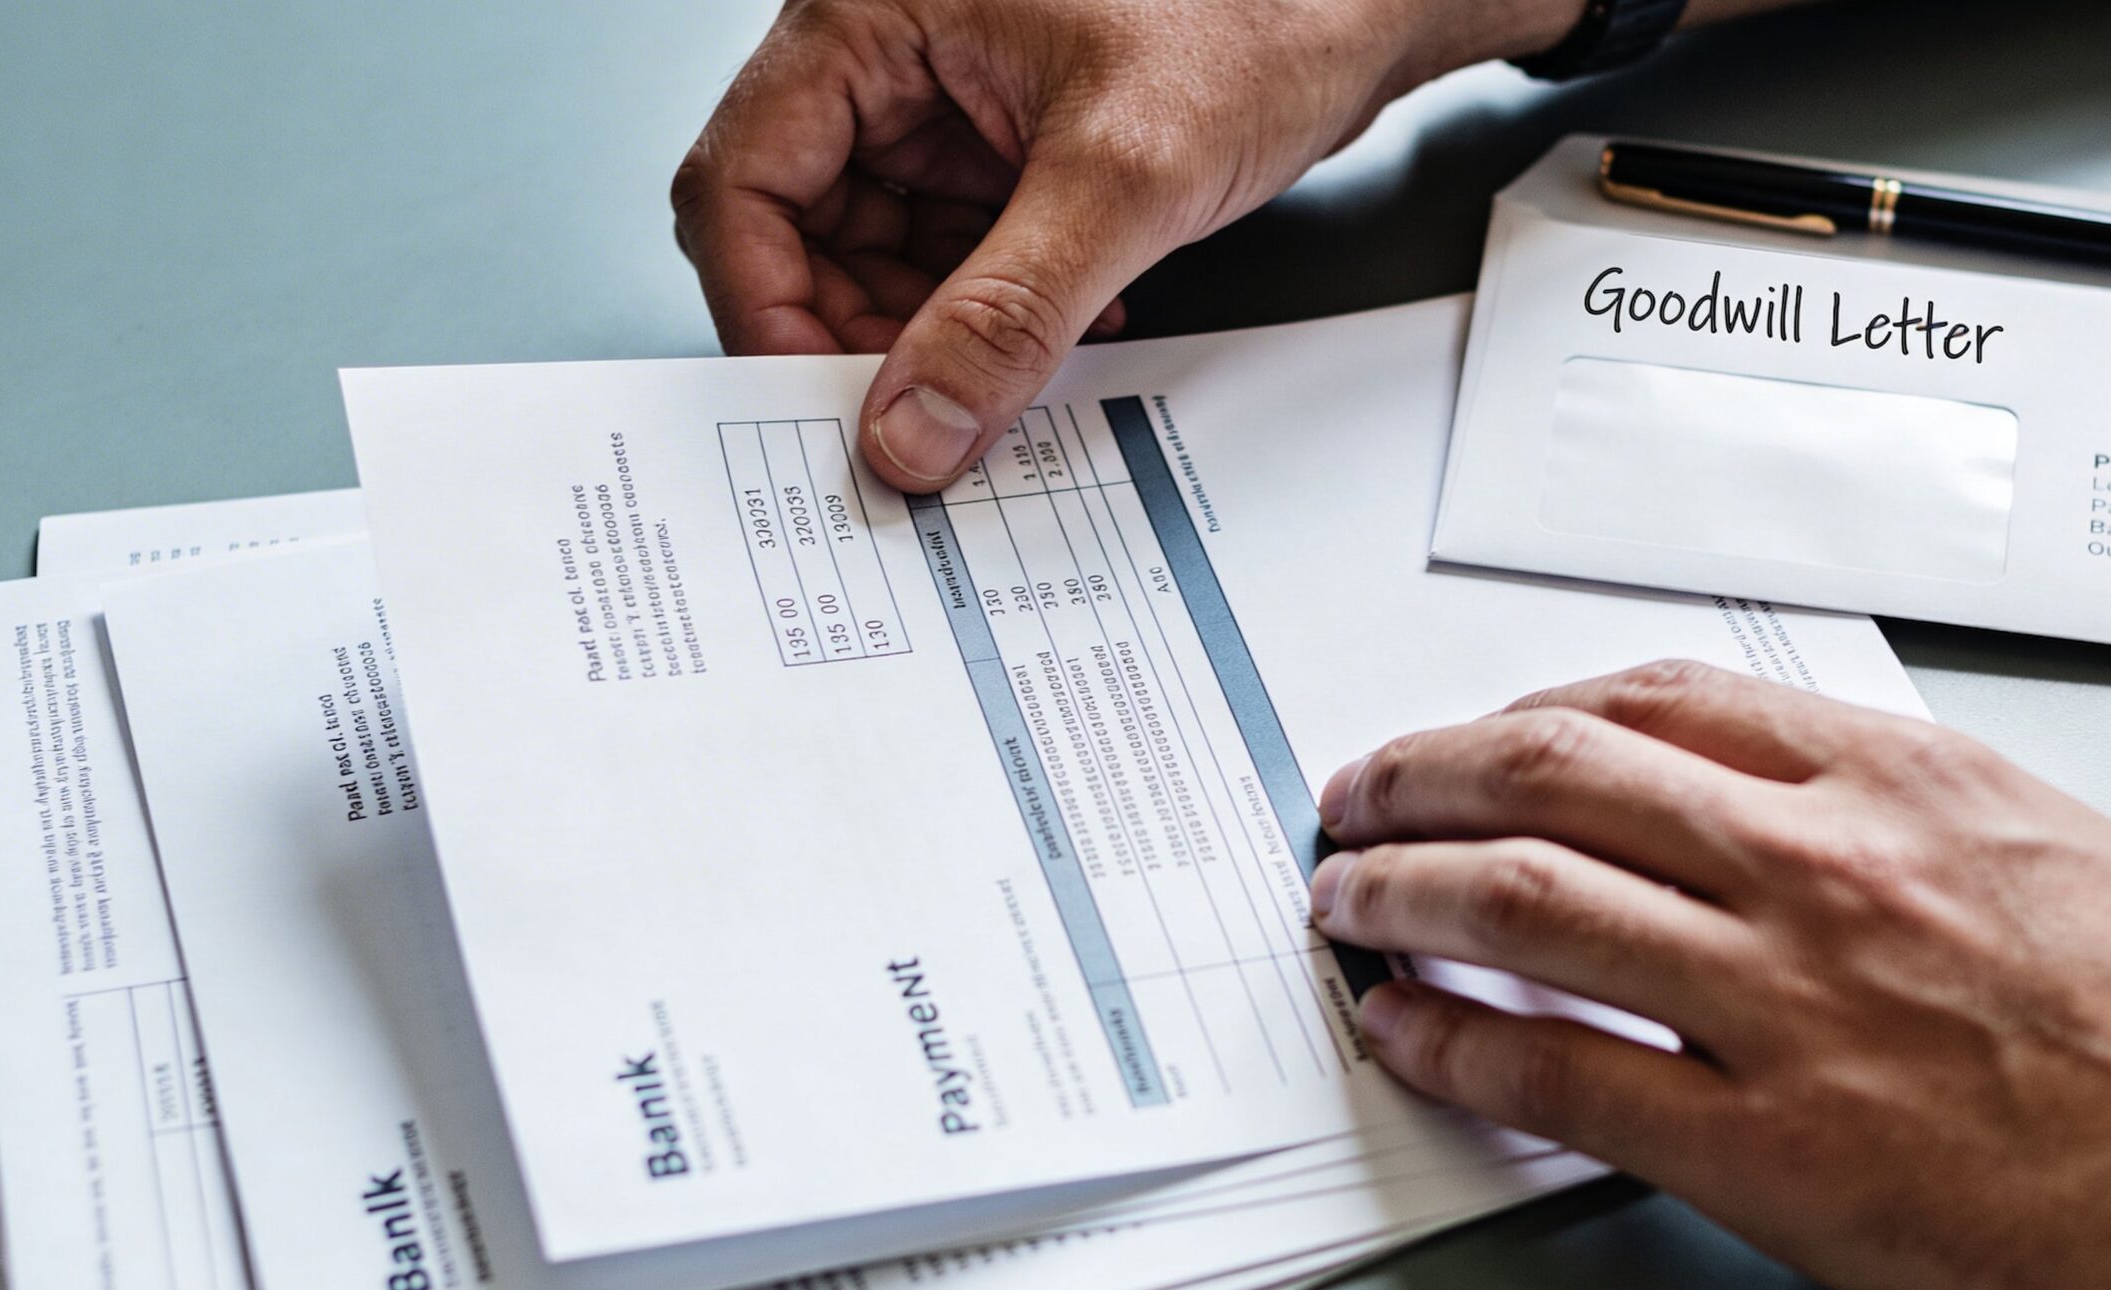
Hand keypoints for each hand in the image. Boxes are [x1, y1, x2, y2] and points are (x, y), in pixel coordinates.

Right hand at [670, 0, 1583, 488]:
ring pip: (875, 254)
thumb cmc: (1259, 13)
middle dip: (864, 334)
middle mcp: (889, 54)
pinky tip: (1060, 325)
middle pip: (799, 230)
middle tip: (922, 420)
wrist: (1367, 2)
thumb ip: (1009, 313)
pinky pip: (950, 253)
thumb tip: (913, 426)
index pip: (743, 181)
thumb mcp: (1122, 176)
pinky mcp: (999, 146)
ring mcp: (943, 105)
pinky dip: (993, 311)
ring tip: (1013, 370)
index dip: (767, 307)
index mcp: (869, 15)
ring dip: (938, 334)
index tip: (820, 404)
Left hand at [1310, 660, 2110, 1289]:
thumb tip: (1751, 800)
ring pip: (1521, 902)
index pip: (1648, 699)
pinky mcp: (1773, 1151)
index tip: (1467, 735)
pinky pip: (1554, 1073)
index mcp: (1895, 779)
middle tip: (1354, 798)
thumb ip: (1887, 808)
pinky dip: (1450, 1042)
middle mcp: (1822, 866)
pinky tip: (1406, 1031)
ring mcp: (1788, 1004)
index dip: (1518, 712)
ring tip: (1344, 900)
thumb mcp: (2046, 845)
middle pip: (1548, 774)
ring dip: (1397, 891)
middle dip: (1417, 775)